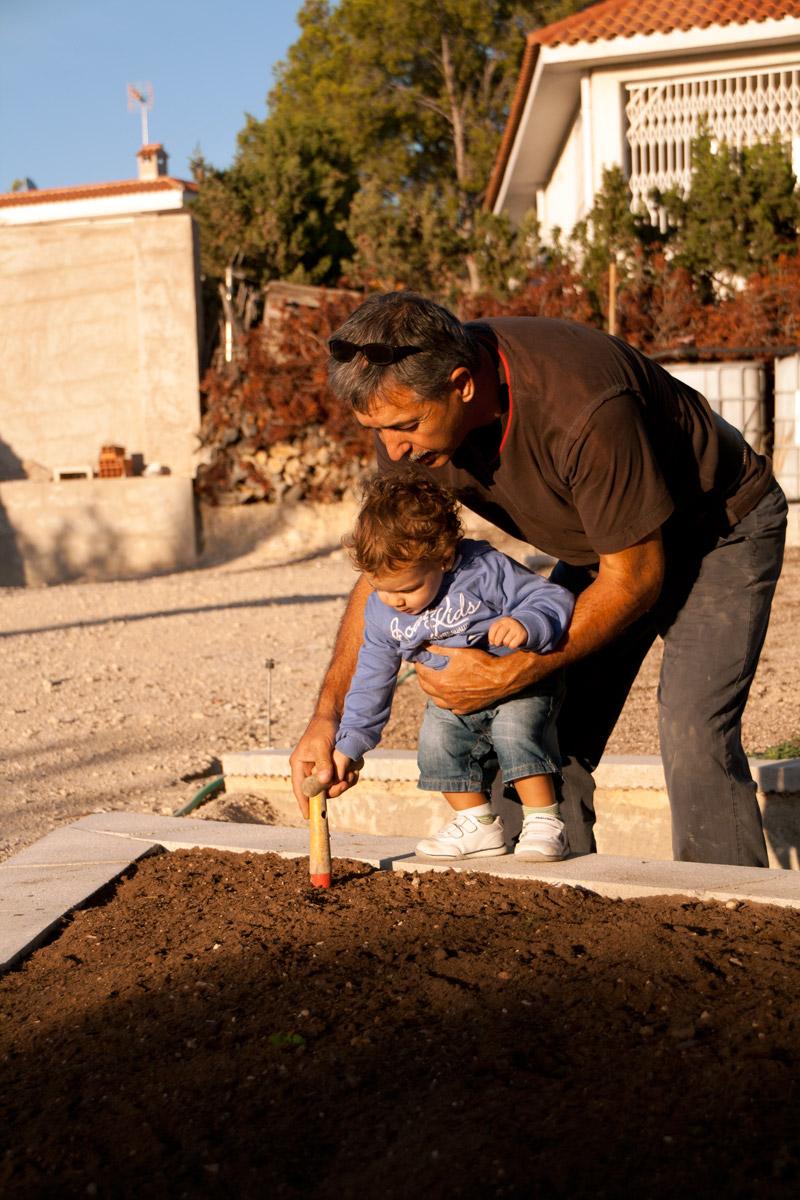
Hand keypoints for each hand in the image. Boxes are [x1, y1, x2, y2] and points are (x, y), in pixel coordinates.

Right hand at [289, 715, 361, 816]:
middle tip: (343, 783)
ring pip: (333, 786)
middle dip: (333, 789)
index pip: (300, 789)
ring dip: (343, 782)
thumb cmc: (323, 728)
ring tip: (351, 772)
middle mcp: (310, 770)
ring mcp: (323, 769)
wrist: (335, 715)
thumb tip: (324, 782)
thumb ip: (323, 764)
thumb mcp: (321, 746)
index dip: (304, 803)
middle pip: (320, 791)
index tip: (309, 817)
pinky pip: (342, 779)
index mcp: (300, 765)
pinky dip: (349, 776)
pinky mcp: (334, 767)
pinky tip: (354, 768)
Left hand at [414, 644, 543, 714]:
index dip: (419, 662)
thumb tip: (423, 645)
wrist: (501, 678)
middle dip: (423, 675)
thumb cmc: (480, 662)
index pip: (421, 671)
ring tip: (435, 679)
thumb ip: (438, 649)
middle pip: (425, 686)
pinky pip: (448, 707)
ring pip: (435, 699)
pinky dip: (445, 699)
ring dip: (432, 689)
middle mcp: (445, 696)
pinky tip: (449, 692)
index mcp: (441, 681)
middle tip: (426, 666)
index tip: (421, 656)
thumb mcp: (459, 651)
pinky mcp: (464, 709)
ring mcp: (454, 705)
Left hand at [488, 616, 526, 648]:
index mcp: (503, 620)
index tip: (491, 642)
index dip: (491, 637)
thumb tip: (491, 643)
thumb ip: (494, 633)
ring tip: (507, 641)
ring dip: (505, 644)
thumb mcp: (501, 627)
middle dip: (497, 642)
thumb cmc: (508, 629)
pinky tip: (513, 642)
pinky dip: (511, 646)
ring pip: (506, 641)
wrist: (524, 626)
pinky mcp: (521, 635)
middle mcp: (510, 623)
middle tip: (498, 644)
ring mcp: (516, 628)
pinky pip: (513, 645)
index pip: (494, 628)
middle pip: (500, 635)